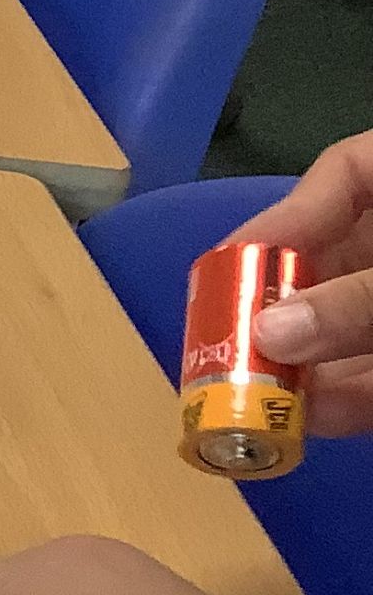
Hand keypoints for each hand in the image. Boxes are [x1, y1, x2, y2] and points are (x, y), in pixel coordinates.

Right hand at [232, 132, 372, 432]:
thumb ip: (362, 296)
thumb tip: (270, 333)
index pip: (346, 173)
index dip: (288, 216)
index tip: (238, 263)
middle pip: (338, 263)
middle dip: (286, 309)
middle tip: (234, 346)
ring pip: (352, 327)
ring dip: (310, 367)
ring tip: (265, 400)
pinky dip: (353, 398)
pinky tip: (320, 421)